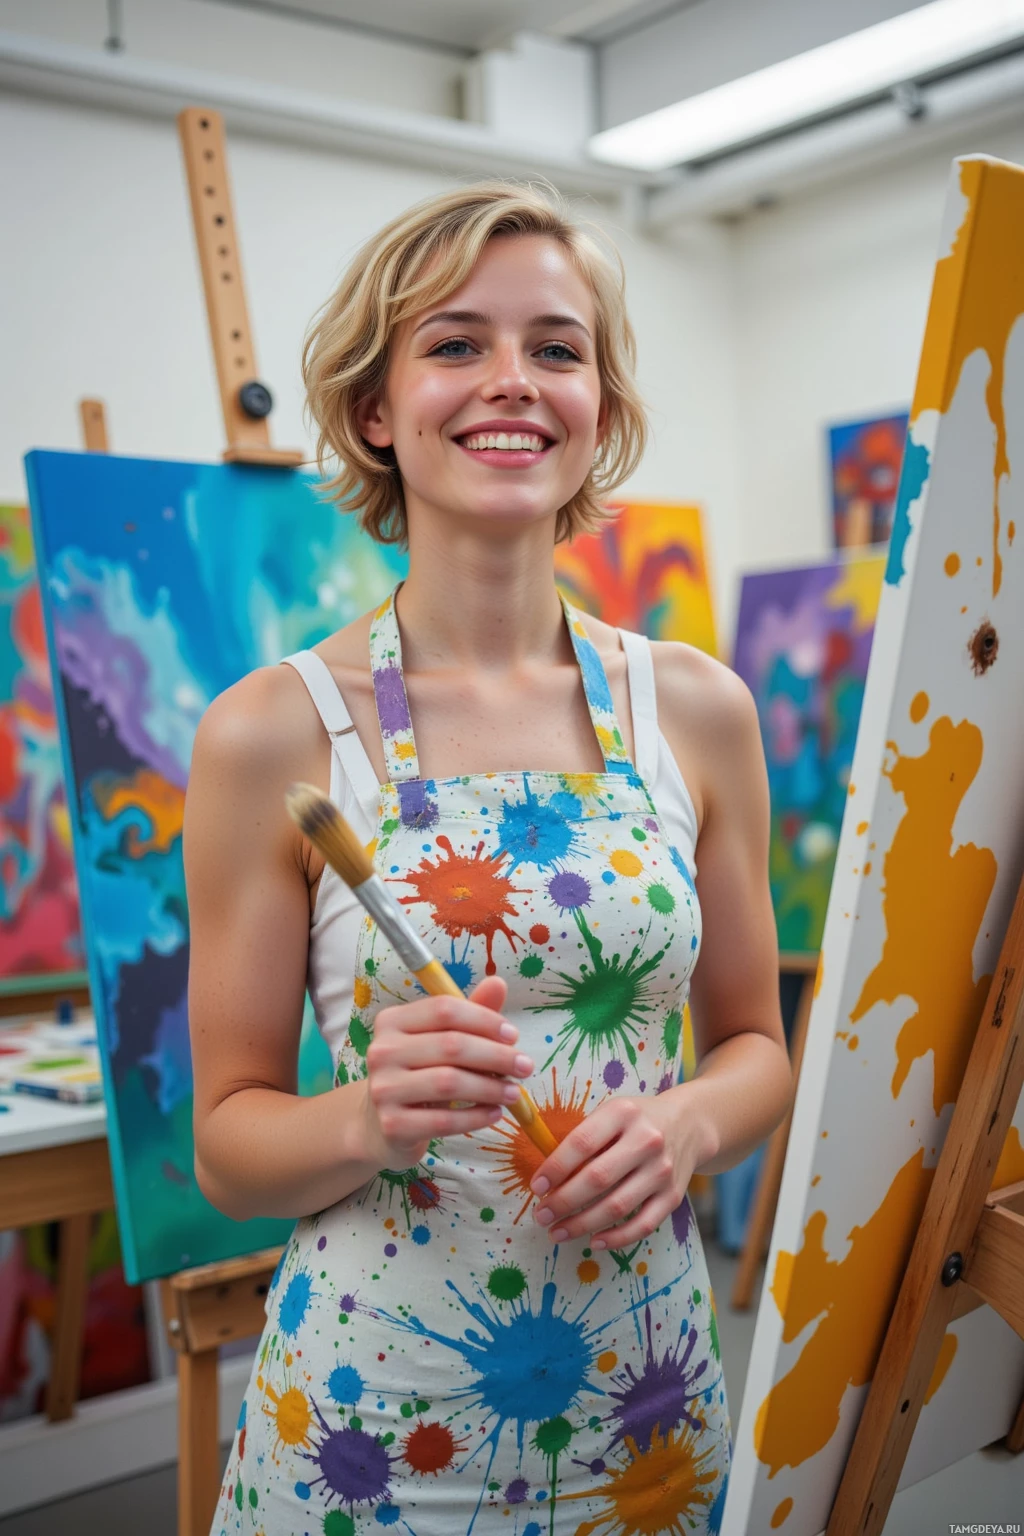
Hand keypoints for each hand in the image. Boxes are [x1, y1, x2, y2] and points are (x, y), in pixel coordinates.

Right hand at [361, 976, 533, 1168]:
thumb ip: (470, 1013)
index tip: (513, 1035)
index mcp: (393, 1020)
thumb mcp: (440, 1040)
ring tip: (514, 1092)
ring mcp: (384, 1089)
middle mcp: (383, 1051)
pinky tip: (494, 1113)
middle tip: (525, 1066)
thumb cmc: (418, 1073)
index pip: (444, 1009)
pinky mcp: (393, 1125)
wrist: (380, 1124)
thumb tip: (498, 983)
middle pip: (451, 1045)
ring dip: (490, 1088)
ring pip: (449, 1082)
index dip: (484, 1019)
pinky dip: (475, 1116)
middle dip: (497, 1056)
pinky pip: (444, 1120)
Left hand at [528, 1087, 712, 1249]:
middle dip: (563, 1202)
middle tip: (541, 1216)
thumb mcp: (612, 1113)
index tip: (536, 1187)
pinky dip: (616, 1238)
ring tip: (557, 1232)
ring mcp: (662, 1170)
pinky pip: (643, 1224)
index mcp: (623, 1113)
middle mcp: (646, 1140)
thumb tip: (548, 1177)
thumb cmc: (636, 1121)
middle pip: (597, 1178)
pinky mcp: (673, 1196)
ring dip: (582, 1224)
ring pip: (617, 1206)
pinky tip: (594, 1242)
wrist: (689, 1124)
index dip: (556, 1168)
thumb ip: (584, 1139)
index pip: (582, 1143)